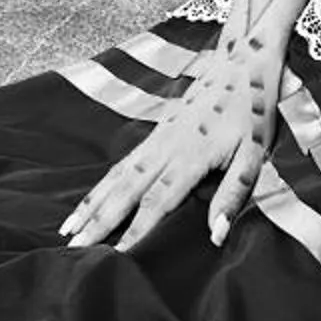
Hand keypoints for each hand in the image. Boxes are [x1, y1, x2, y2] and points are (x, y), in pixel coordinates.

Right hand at [58, 36, 281, 254]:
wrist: (242, 64)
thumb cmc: (252, 113)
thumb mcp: (253, 155)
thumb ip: (232, 195)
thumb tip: (215, 236)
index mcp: (190, 156)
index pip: (157, 200)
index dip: (135, 229)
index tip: (113, 256)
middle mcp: (165, 147)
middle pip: (125, 190)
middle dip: (98, 220)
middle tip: (72, 248)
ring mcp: (156, 139)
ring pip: (116, 176)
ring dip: (91, 203)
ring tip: (66, 230)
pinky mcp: (155, 133)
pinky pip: (121, 164)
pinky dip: (101, 185)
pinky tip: (89, 200)